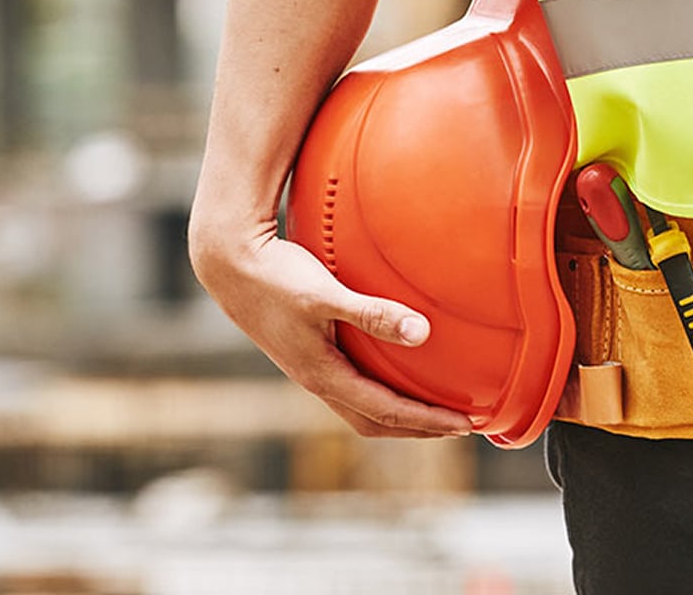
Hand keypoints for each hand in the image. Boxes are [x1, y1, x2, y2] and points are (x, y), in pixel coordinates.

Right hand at [189, 229, 472, 438]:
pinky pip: (349, 384)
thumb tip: (422, 333)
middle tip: (455, 426)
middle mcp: (316, 378)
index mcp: (322, 374)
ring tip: (429, 405)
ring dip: (397, 411)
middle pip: (374, 421)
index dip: (427, 422)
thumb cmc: (275, 277)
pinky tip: (390, 367)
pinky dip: (378, 388)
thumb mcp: (323, 294)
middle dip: (416, 428)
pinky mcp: (305, 350)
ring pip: (360, 405)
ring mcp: (308, 366)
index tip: (465, 425)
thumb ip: (371, 312)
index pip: (386, 412)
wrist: (228, 264)